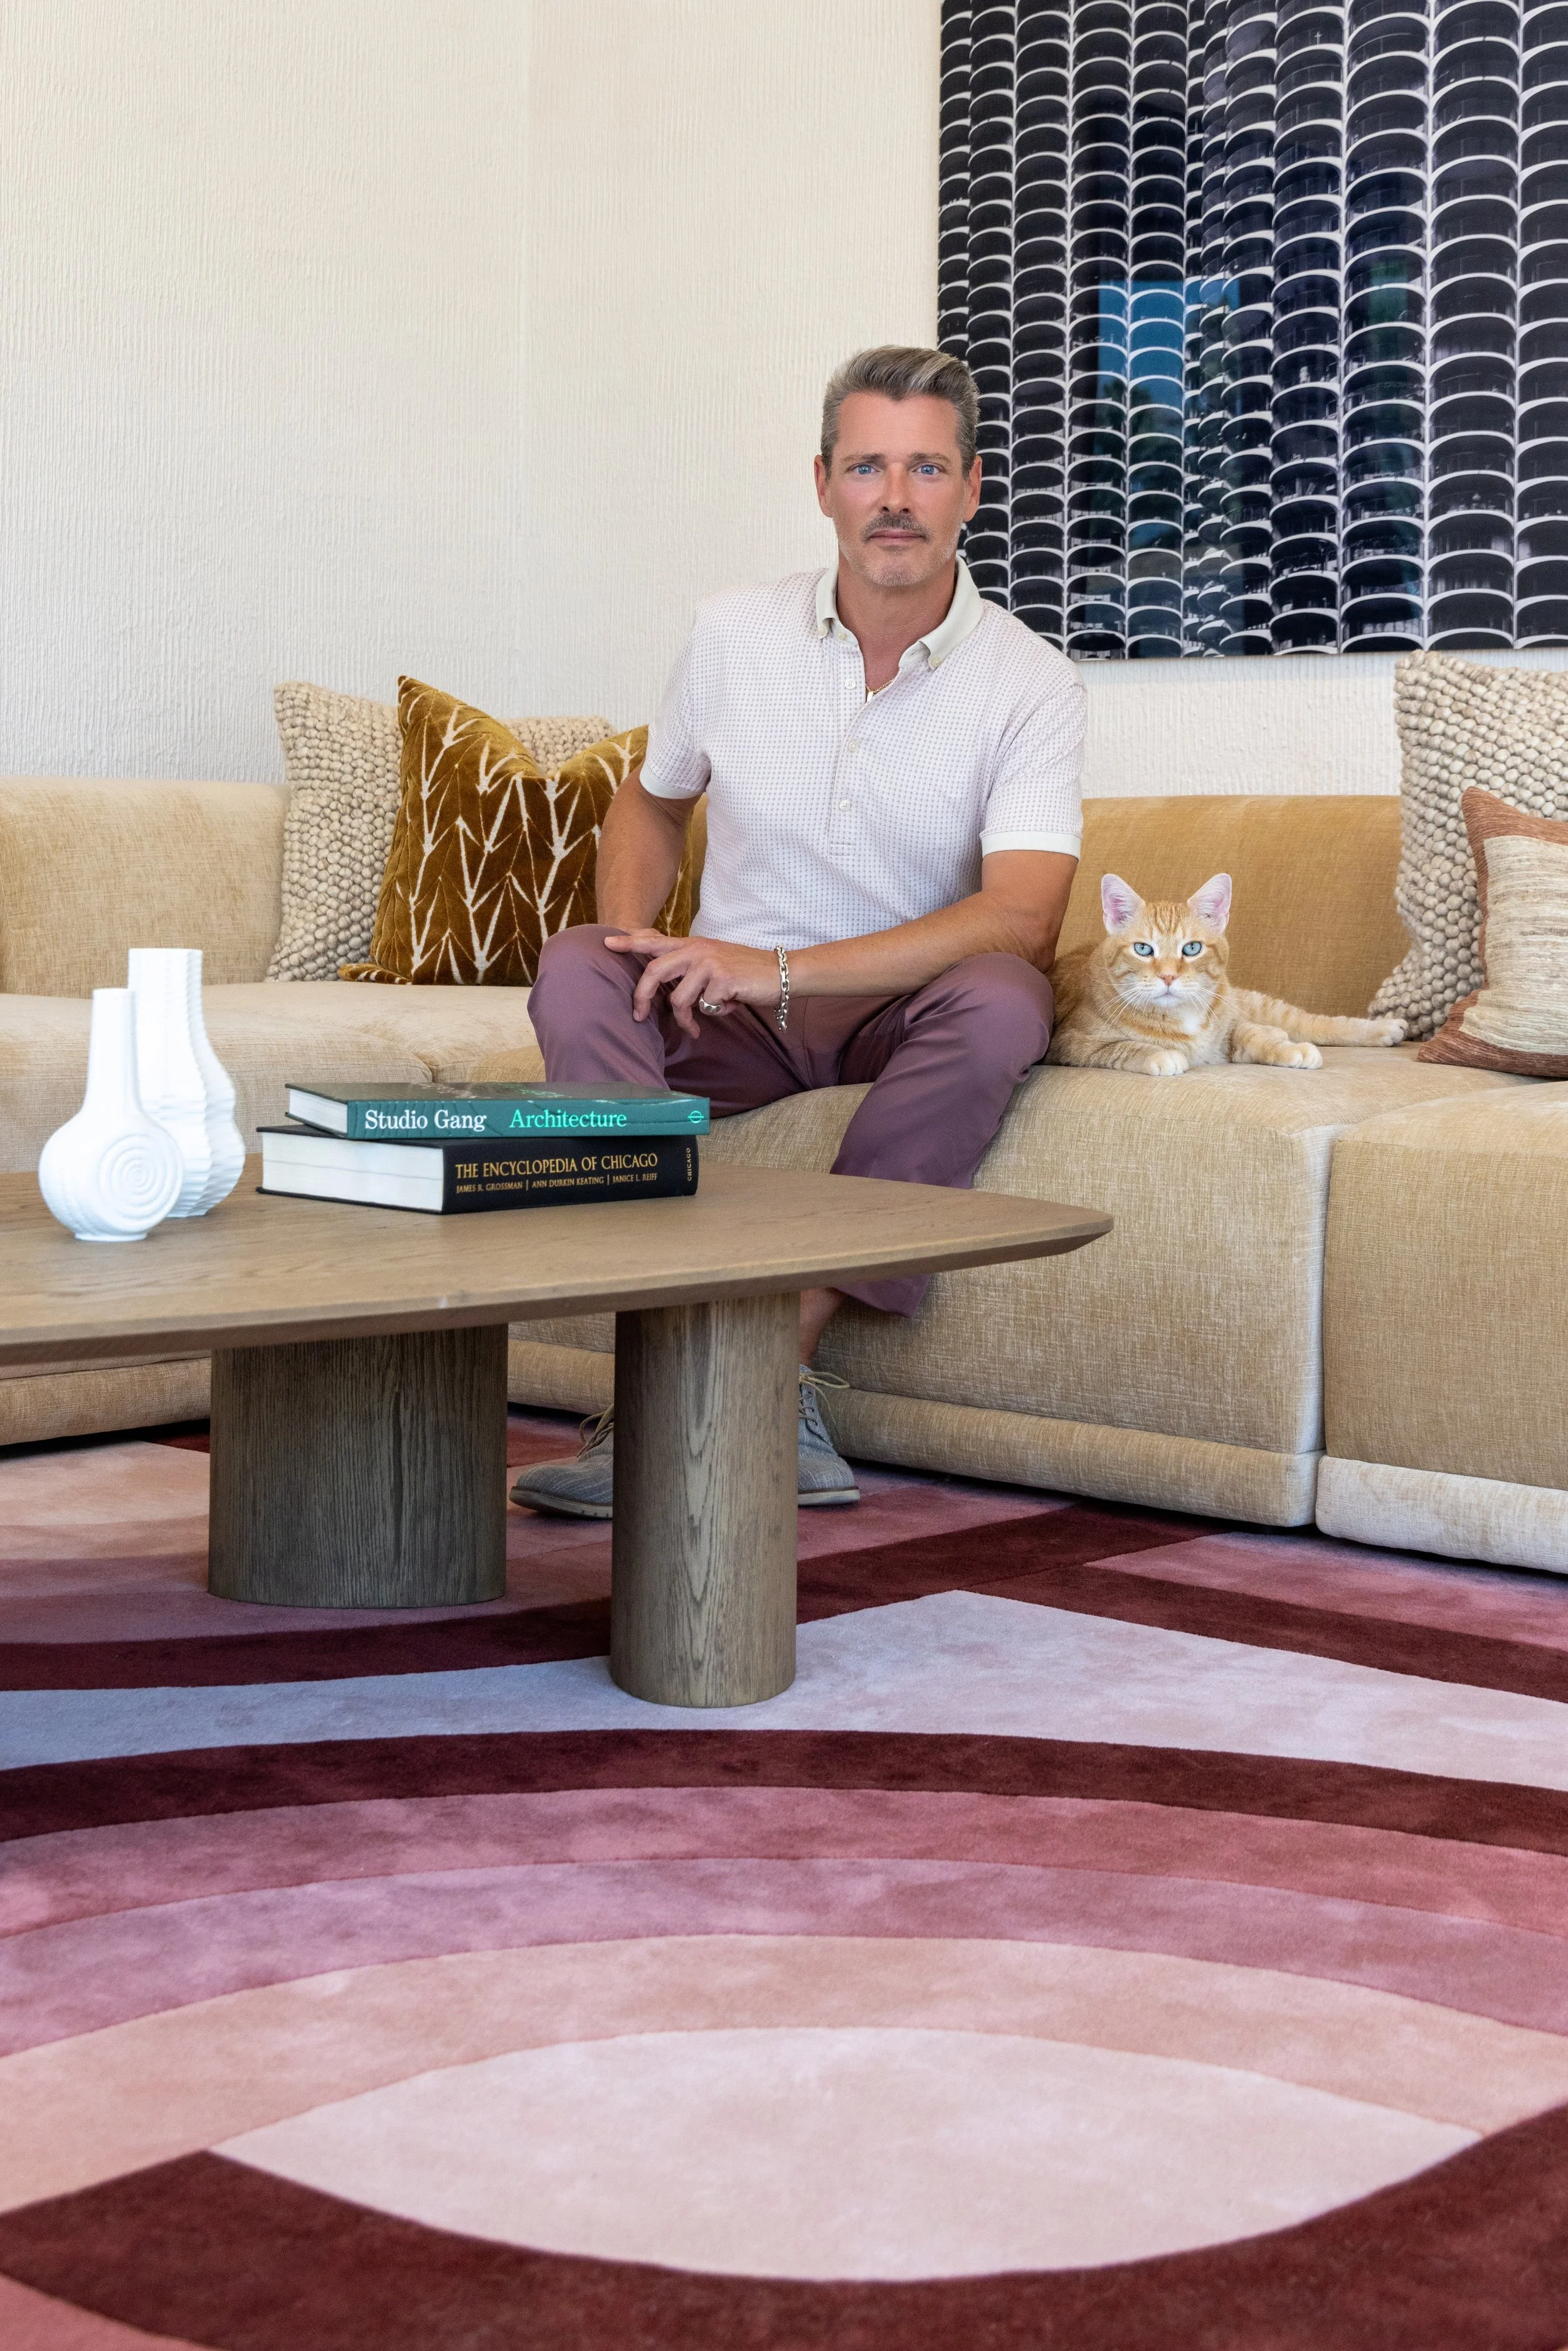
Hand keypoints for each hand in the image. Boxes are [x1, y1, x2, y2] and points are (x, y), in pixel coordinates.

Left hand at [604, 929, 781, 1037]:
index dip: (629, 942)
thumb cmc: (745, 972)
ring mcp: (709, 963)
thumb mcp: (713, 961)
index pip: (654, 940)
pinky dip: (716, 1012)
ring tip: (696, 1027)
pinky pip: (705, 1007)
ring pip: (679, 998)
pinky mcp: (722, 979)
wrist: (780, 972)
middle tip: (638, 1016)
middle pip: (655, 971)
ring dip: (687, 1018)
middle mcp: (697, 950)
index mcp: (693, 944)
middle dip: (642, 998)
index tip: (607, 942)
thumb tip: (666, 990)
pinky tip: (730, 1004)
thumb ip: (689, 968)